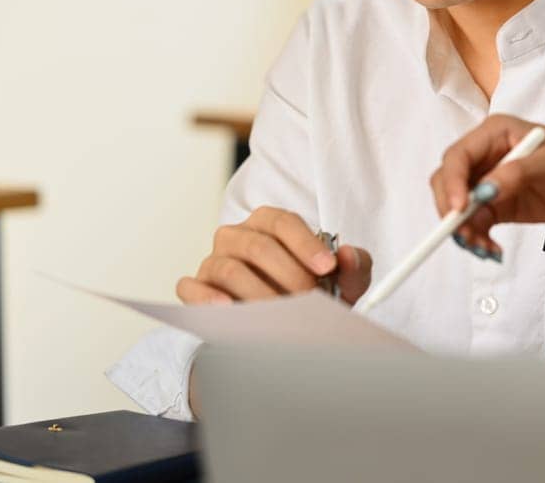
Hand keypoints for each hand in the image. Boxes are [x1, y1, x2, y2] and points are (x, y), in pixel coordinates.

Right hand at [176, 206, 372, 305]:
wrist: (279, 323)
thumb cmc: (307, 291)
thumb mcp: (339, 279)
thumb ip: (352, 265)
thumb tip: (348, 256)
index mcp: (268, 224)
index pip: (284, 222)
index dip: (306, 244)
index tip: (327, 267)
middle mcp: (237, 236)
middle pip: (258, 246)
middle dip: (287, 275)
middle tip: (309, 299)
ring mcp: (213, 260)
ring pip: (229, 268)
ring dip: (258, 294)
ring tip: (281, 315)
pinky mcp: (195, 287)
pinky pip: (192, 287)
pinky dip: (207, 299)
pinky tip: (228, 310)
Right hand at [429, 115, 544, 252]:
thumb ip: (518, 173)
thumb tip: (484, 191)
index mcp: (494, 134)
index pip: (458, 156)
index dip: (452, 183)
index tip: (459, 210)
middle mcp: (486, 156)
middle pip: (449, 182)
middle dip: (452, 211)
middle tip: (466, 236)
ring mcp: (490, 181)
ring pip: (458, 208)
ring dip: (463, 230)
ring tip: (484, 249)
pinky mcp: (498, 205)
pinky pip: (475, 224)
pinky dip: (478, 239)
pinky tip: (492, 250)